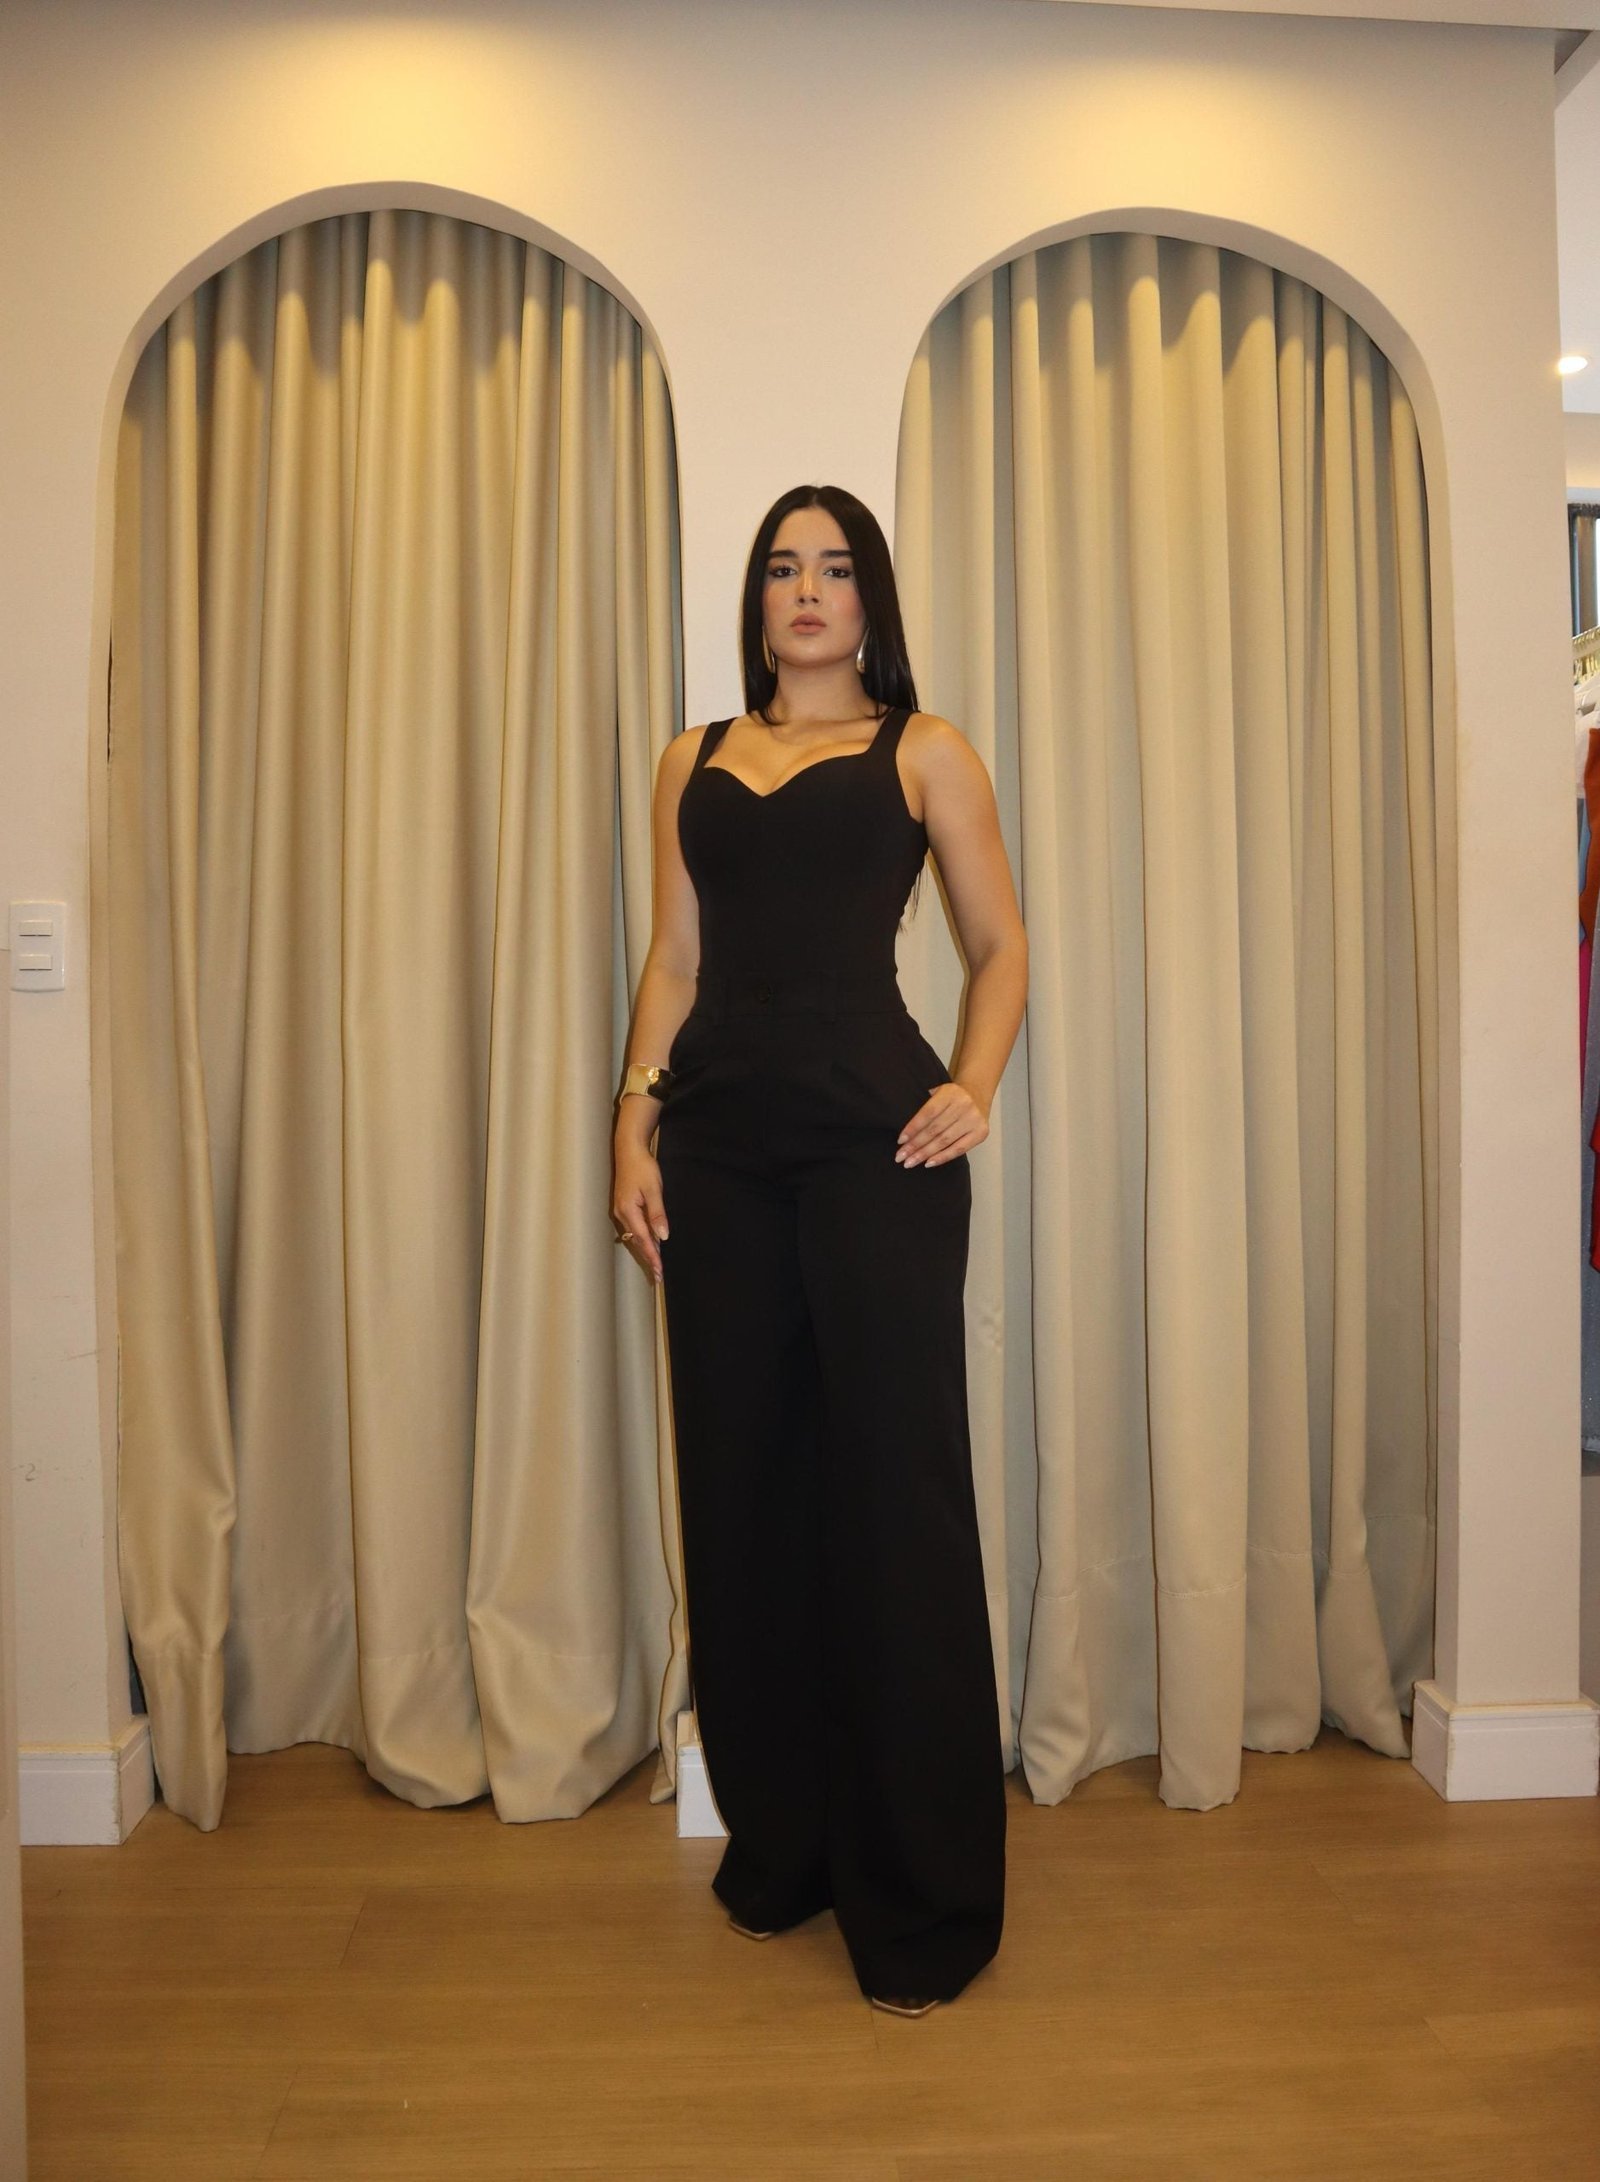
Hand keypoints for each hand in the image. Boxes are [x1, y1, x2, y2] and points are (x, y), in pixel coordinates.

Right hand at [612, 1137, 668, 1282]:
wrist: (628, 1150)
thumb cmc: (642, 1167)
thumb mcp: (654, 1189)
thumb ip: (657, 1214)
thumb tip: (663, 1237)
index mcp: (628, 1211)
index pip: (643, 1240)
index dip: (652, 1257)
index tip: (659, 1272)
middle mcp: (622, 1214)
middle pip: (637, 1242)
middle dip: (648, 1259)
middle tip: (658, 1276)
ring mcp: (621, 1211)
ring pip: (634, 1236)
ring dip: (645, 1250)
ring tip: (655, 1265)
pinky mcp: (624, 1207)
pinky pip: (633, 1228)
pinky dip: (642, 1239)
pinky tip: (649, 1243)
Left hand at [895, 1078, 989, 1167]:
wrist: (977, 1094)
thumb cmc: (951, 1097)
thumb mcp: (938, 1092)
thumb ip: (924, 1105)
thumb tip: (906, 1133)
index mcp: (950, 1093)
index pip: (928, 1113)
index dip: (913, 1127)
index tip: (900, 1141)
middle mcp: (963, 1106)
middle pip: (935, 1129)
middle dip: (915, 1145)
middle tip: (900, 1156)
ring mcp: (973, 1120)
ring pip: (944, 1141)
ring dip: (925, 1154)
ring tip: (910, 1162)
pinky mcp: (980, 1133)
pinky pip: (959, 1149)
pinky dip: (942, 1157)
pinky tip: (928, 1163)